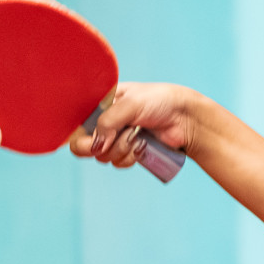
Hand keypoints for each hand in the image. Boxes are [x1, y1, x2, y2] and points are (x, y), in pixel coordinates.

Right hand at [68, 82, 199, 168]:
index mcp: (102, 103)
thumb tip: (94, 147)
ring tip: (137, 135)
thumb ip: (108, 122)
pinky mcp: (129, 151)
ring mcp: (117, 138)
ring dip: (120, 149)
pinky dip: (129, 157)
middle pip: (83, 145)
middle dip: (101, 145)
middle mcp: (106, 121)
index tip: (94, 136)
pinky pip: (118, 163)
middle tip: (116, 138)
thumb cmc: (160, 101)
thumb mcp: (131, 104)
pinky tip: (142, 145)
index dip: (81, 134)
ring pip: (102, 156)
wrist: (186, 118)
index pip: (77, 123)